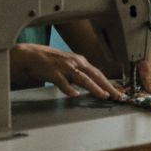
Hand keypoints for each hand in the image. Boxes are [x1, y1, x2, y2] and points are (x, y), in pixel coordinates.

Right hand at [10, 44, 124, 99]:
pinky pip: (63, 82)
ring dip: (94, 87)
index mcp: (80, 61)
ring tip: (103, 95)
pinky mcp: (53, 73)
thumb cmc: (50, 61)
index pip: (99, 73)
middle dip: (108, 86)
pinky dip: (69, 89)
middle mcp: (75, 63)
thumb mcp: (69, 64)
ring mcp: (65, 67)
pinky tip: (75, 95)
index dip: (110, 83)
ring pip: (82, 78)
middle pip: (95, 75)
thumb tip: (93, 83)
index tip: (119, 92)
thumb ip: (80, 73)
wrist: (31, 55)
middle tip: (117, 96)